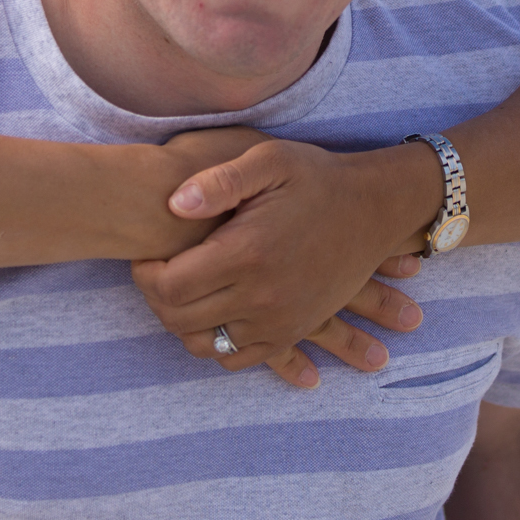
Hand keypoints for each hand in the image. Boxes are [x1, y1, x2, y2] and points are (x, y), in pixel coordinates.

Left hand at [131, 136, 440, 387]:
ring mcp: (279, 320)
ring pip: (205, 345)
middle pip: (179, 320)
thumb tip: (172, 204)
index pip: (169, 286)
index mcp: (248, 253)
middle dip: (157, 298)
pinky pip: (239, 359)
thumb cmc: (317, 179)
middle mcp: (262, 296)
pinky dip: (216, 345)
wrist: (374, 209)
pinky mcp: (293, 331)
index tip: (147, 254)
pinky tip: (212, 316)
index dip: (145, 274)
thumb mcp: (269, 160)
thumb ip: (218, 181)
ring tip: (182, 292)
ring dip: (183, 323)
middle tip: (157, 272)